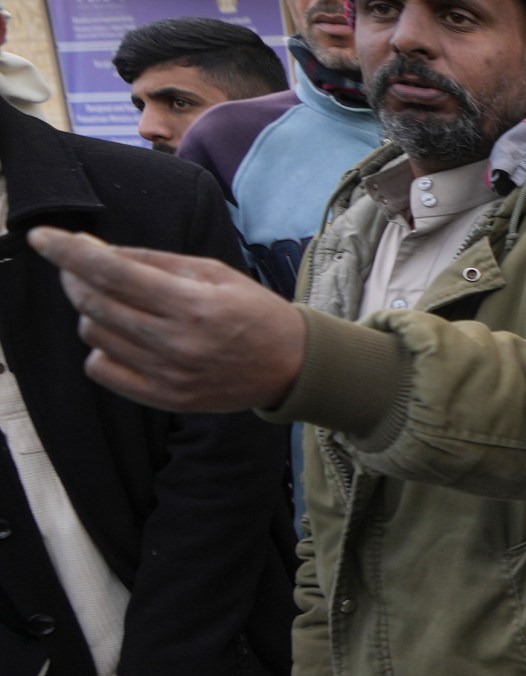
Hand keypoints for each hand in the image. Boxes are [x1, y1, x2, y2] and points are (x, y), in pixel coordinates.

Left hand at [25, 227, 305, 412]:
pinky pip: (102, 370)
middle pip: (94, 303)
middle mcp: (177, 343)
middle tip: (80, 267)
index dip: (69, 251)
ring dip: (93, 312)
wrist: (292, 366)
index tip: (41, 237)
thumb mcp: (211, 272)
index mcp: (193, 304)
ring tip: (119, 305)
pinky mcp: (165, 398)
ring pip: (95, 334)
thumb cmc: (252, 311)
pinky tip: (123, 338)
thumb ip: (151, 261)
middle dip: (74, 277)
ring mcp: (169, 375)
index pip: (111, 273)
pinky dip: (101, 349)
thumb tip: (91, 248)